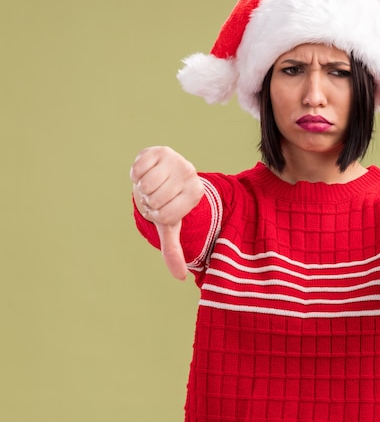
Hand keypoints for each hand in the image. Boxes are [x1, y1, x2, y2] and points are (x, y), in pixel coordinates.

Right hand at [129, 146, 203, 279]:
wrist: (164, 173)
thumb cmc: (168, 202)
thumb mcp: (171, 226)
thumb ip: (174, 250)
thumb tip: (181, 277)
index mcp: (196, 193)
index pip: (167, 215)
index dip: (158, 215)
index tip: (164, 209)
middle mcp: (190, 174)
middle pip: (155, 200)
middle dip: (149, 202)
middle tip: (156, 196)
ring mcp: (176, 160)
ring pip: (146, 186)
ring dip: (141, 189)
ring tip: (151, 185)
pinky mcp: (159, 150)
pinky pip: (138, 169)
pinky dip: (136, 175)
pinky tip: (146, 172)